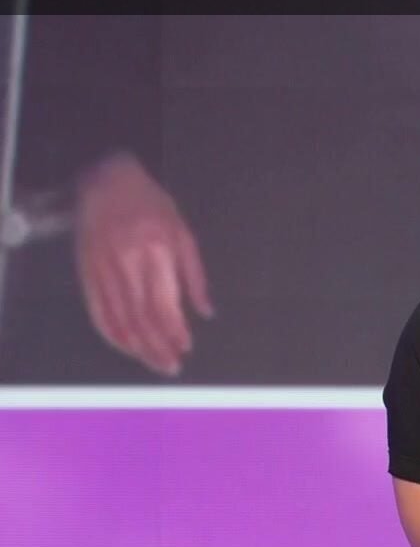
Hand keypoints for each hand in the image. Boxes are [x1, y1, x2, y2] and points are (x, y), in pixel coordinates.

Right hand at [74, 152, 213, 376]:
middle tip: (171, 365)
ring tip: (153, 362)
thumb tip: (206, 312)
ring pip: (119, 319)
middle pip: (142, 318)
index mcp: (156, 251)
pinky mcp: (86, 272)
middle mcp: (127, 263)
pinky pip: (97, 310)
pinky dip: (111, 333)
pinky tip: (126, 346)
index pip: (164, 303)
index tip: (185, 347)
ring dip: (137, 346)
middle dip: (158, 346)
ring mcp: (102, 269)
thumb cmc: (151, 205)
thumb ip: (195, 275)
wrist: (106, 181)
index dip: (174, 331)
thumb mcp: (183, 233)